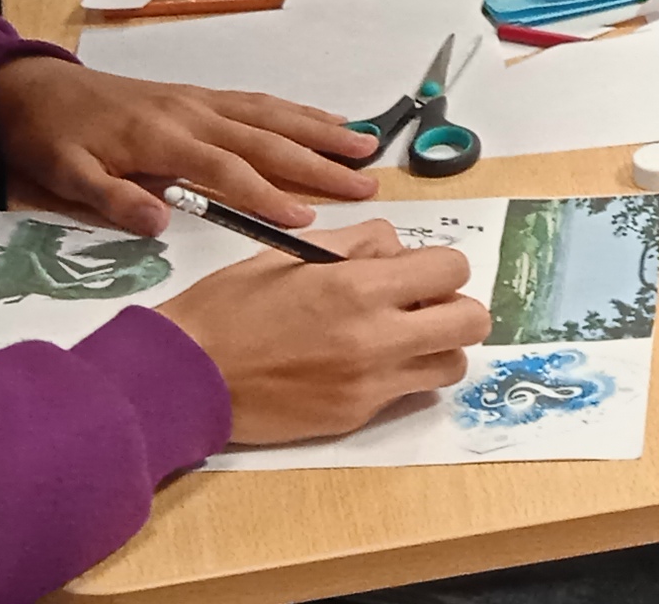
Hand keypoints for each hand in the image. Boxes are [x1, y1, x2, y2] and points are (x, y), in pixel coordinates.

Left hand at [0, 56, 374, 236]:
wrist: (34, 89)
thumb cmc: (51, 138)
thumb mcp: (65, 175)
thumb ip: (113, 199)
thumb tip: (160, 222)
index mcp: (161, 138)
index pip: (226, 170)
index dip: (266, 195)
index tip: (306, 220)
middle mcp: (192, 113)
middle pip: (266, 138)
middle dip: (319, 162)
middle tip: (366, 183)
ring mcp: (200, 101)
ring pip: (272, 114)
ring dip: (321, 130)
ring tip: (367, 146)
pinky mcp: (200, 96)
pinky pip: (259, 102)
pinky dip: (298, 111)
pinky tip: (326, 120)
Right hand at [155, 225, 489, 443]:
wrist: (187, 376)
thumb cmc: (230, 307)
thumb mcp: (290, 252)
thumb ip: (356, 243)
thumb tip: (397, 249)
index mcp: (358, 287)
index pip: (452, 268)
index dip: (439, 266)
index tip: (416, 271)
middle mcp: (375, 337)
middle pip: (471, 321)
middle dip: (454, 306)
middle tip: (420, 305)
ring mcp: (369, 384)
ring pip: (452, 364)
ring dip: (436, 347)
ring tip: (399, 338)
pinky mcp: (356, 416)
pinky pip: (407, 392)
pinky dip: (401, 376)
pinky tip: (362, 365)